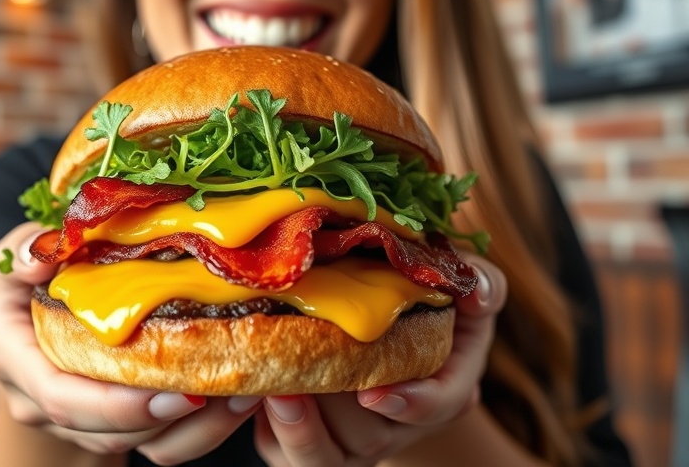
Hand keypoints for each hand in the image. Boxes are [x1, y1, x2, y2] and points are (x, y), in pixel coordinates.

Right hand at [0, 222, 261, 462]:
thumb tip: (39, 255)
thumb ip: (26, 249)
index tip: (174, 390)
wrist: (18, 320)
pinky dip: (193, 429)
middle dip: (165, 419)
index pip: (61, 396)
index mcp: (12, 357)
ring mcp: (70, 420)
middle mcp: (36, 401)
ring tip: (243, 395)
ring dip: (190, 429)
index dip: (116, 403)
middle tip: (222, 392)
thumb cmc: (21, 278)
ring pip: (133, 444)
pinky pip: (149, 442)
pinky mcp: (103, 425)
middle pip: (103, 430)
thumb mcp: (16, 251)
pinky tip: (232, 401)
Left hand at [253, 254, 506, 465]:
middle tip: (290, 385)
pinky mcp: (309, 447)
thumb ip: (481, 284)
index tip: (375, 392)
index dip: (410, 403)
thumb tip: (477, 291)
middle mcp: (398, 428)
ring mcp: (353, 443)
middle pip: (367, 438)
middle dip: (328, 415)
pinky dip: (266, 428)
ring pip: (322, 454)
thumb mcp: (463, 289)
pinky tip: (252, 393)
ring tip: (267, 388)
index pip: (436, 407)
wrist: (381, 331)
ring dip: (292, 425)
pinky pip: (283, 453)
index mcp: (444, 390)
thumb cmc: (424, 304)